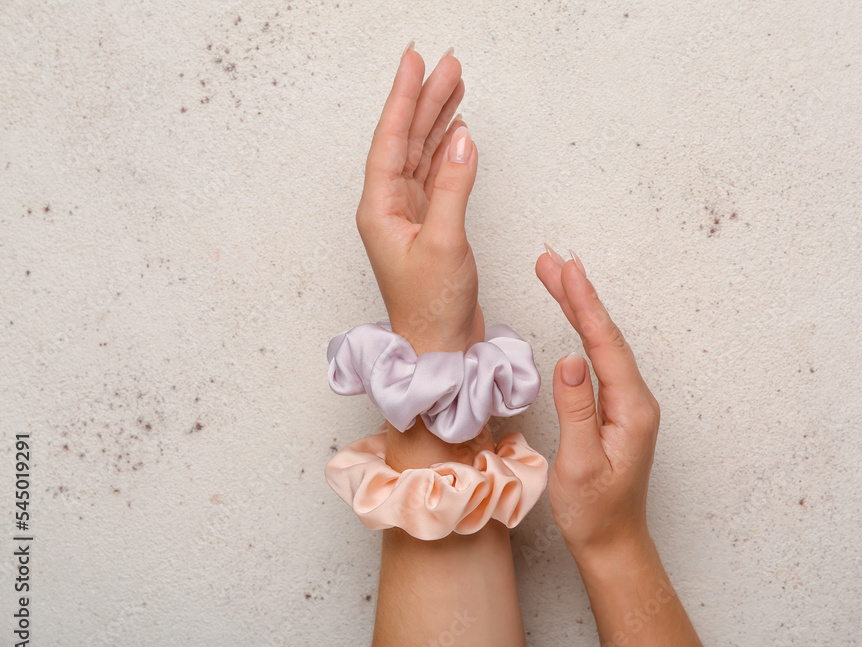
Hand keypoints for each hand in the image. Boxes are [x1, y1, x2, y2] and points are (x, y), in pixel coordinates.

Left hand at [355, 44, 483, 354]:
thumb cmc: (431, 309)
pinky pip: (437, 175)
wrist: (440, 348)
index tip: (414, 63)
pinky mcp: (431, 226)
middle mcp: (390, 208)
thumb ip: (454, 188)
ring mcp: (410, 216)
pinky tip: (458, 131)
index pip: (390, 140)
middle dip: (426, 100)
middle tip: (446, 63)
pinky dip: (449, 151)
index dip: (402, 98)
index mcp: (379, 209)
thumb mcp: (444, 244)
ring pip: (424, 154)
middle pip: (407, 140)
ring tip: (456, 85)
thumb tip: (462, 141)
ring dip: (439, 120)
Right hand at [535, 249, 660, 556]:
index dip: (585, 304)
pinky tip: (574, 317)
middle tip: (551, 259)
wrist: (613, 543)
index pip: (606, 345)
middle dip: (578, 295)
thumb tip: (570, 360)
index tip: (567, 269)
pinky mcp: (616, 410)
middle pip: (606, 336)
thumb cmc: (595, 513)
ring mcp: (628, 404)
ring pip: (602, 344)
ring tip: (556, 275)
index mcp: (632, 410)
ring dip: (579, 308)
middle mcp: (636, 400)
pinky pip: (600, 359)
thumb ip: (576, 411)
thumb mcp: (580, 465)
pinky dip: (583, 331)